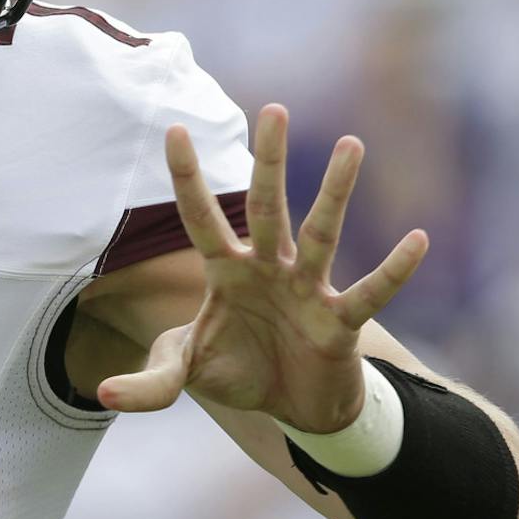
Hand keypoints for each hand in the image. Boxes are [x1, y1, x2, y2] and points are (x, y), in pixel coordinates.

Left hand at [97, 104, 429, 429]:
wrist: (293, 409)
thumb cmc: (240, 372)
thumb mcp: (186, 373)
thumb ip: (149, 382)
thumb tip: (101, 394)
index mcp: (226, 271)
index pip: (200, 218)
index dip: (187, 179)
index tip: (175, 129)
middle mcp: (267, 269)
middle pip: (265, 207)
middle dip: (268, 162)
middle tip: (274, 109)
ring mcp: (306, 291)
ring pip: (320, 234)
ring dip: (335, 193)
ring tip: (353, 144)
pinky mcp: (340, 323)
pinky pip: (368, 293)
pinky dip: (393, 271)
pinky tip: (417, 239)